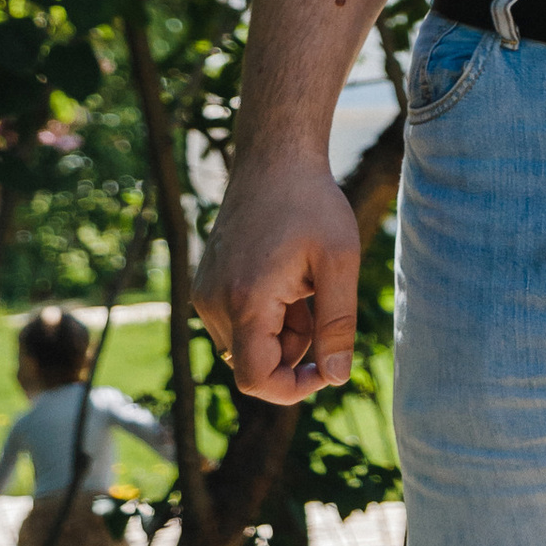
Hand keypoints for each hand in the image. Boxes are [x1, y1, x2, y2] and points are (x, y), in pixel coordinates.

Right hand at [195, 153, 361, 403]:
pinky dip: (266, 314)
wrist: (275, 157)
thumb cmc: (312, 203)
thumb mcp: (339, 261)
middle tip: (320, 298)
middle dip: (294, 348)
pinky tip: (285, 275)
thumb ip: (338, 323)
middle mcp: (214, 303)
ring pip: (248, 344)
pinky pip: (238, 322)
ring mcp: (206, 294)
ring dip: (282, 330)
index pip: (256, 380)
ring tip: (304, 282)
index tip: (325, 372)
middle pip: (256, 362)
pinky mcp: (206, 284)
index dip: (292, 388)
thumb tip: (335, 378)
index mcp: (245, 301)